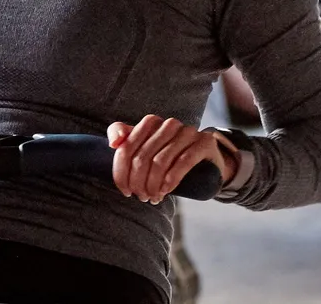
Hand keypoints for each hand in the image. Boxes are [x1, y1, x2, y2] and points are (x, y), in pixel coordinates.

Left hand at [106, 115, 233, 204]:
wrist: (205, 161)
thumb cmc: (169, 158)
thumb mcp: (144, 149)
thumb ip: (123, 140)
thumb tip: (114, 144)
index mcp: (151, 122)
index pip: (126, 148)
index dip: (121, 173)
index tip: (125, 191)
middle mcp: (169, 124)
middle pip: (142, 157)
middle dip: (138, 182)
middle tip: (141, 197)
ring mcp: (188, 131)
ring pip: (160, 161)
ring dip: (153, 185)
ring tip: (153, 197)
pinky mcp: (204, 142)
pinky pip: (184, 161)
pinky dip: (171, 179)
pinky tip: (166, 191)